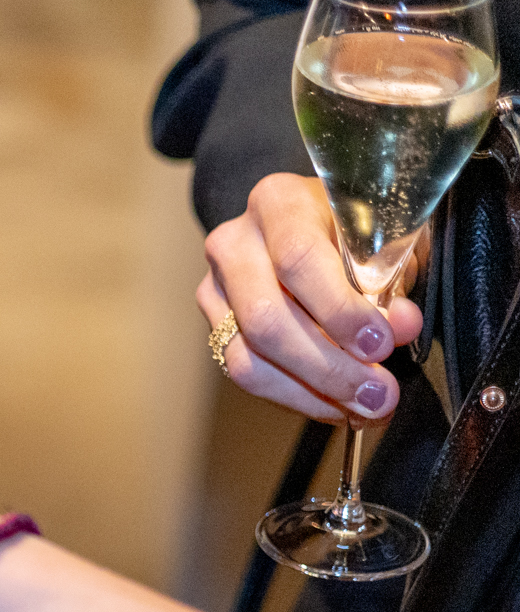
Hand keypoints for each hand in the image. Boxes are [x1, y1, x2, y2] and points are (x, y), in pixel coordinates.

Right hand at [201, 174, 423, 422]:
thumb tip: (397, 326)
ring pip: (246, 359)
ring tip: (362, 408)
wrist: (312, 223)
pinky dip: (295, 397)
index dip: (340, 309)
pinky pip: (245, 376)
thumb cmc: (357, 227)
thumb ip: (394, 279)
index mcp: (278, 203)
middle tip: (378, 395)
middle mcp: (234, 244)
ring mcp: (215, 289)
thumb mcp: (386, 238)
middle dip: (327, 367)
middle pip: (265, 319)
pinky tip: (334, 403)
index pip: (298, 260)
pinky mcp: (214, 328)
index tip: (381, 344)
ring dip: (310, 393)